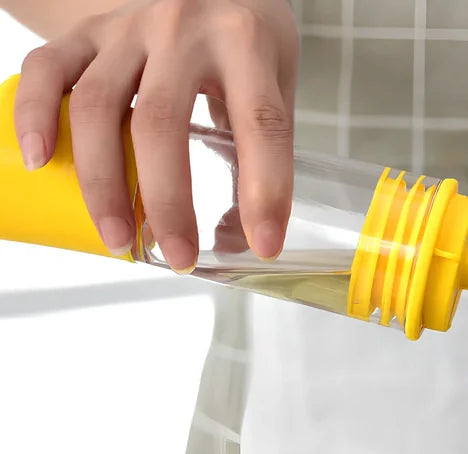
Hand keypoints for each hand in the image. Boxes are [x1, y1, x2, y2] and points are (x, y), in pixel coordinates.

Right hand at [13, 0, 298, 270]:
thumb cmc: (247, 42)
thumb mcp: (276, 84)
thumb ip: (263, 153)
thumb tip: (240, 242)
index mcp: (245, 42)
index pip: (260, 124)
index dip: (265, 190)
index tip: (264, 244)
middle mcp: (182, 27)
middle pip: (162, 122)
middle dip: (168, 202)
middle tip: (179, 257)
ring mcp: (128, 26)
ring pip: (98, 105)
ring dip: (102, 182)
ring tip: (117, 240)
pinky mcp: (88, 30)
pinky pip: (49, 70)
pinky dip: (36, 116)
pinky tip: (39, 162)